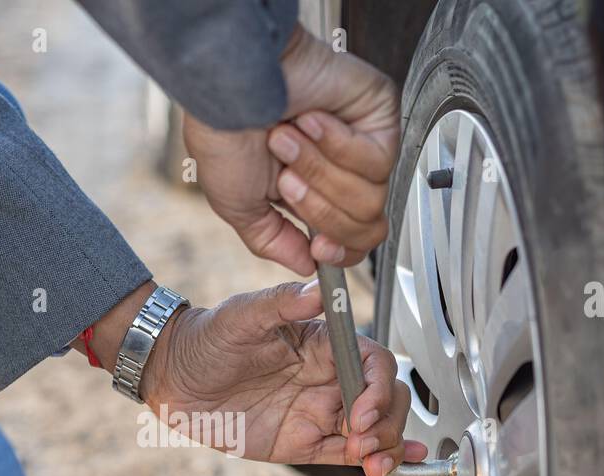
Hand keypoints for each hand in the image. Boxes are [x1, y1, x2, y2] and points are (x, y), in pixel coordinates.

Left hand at [142, 281, 423, 475]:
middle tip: (363, 440)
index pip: (373, 363)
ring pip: (373, 429)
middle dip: (387, 422)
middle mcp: (328, 378)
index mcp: (323, 345)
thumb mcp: (241, 316)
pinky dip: (372, 461)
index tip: (361, 411)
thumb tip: (318, 290)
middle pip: (385, 399)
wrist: (171, 378)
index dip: (377, 388)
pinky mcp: (303, 442)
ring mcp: (319, 411)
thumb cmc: (206, 339)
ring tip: (373, 464)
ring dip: (385, 446)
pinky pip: (347, 453)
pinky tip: (388, 469)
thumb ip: (281, 303)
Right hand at [182, 25, 399, 273]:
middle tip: (286, 178)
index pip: (350, 242)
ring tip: (289, 141)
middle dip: (321, 209)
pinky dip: (336, 145)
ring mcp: (361, 144)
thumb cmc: (225, 131)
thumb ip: (271, 240)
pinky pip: (375, 160)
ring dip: (320, 172)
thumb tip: (306, 265)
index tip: (318, 248)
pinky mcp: (378, 116)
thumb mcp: (238, 205)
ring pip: (369, 197)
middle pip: (364, 227)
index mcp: (307, 194)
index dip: (339, 252)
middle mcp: (337, 172)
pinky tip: (311, 120)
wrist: (230, 81)